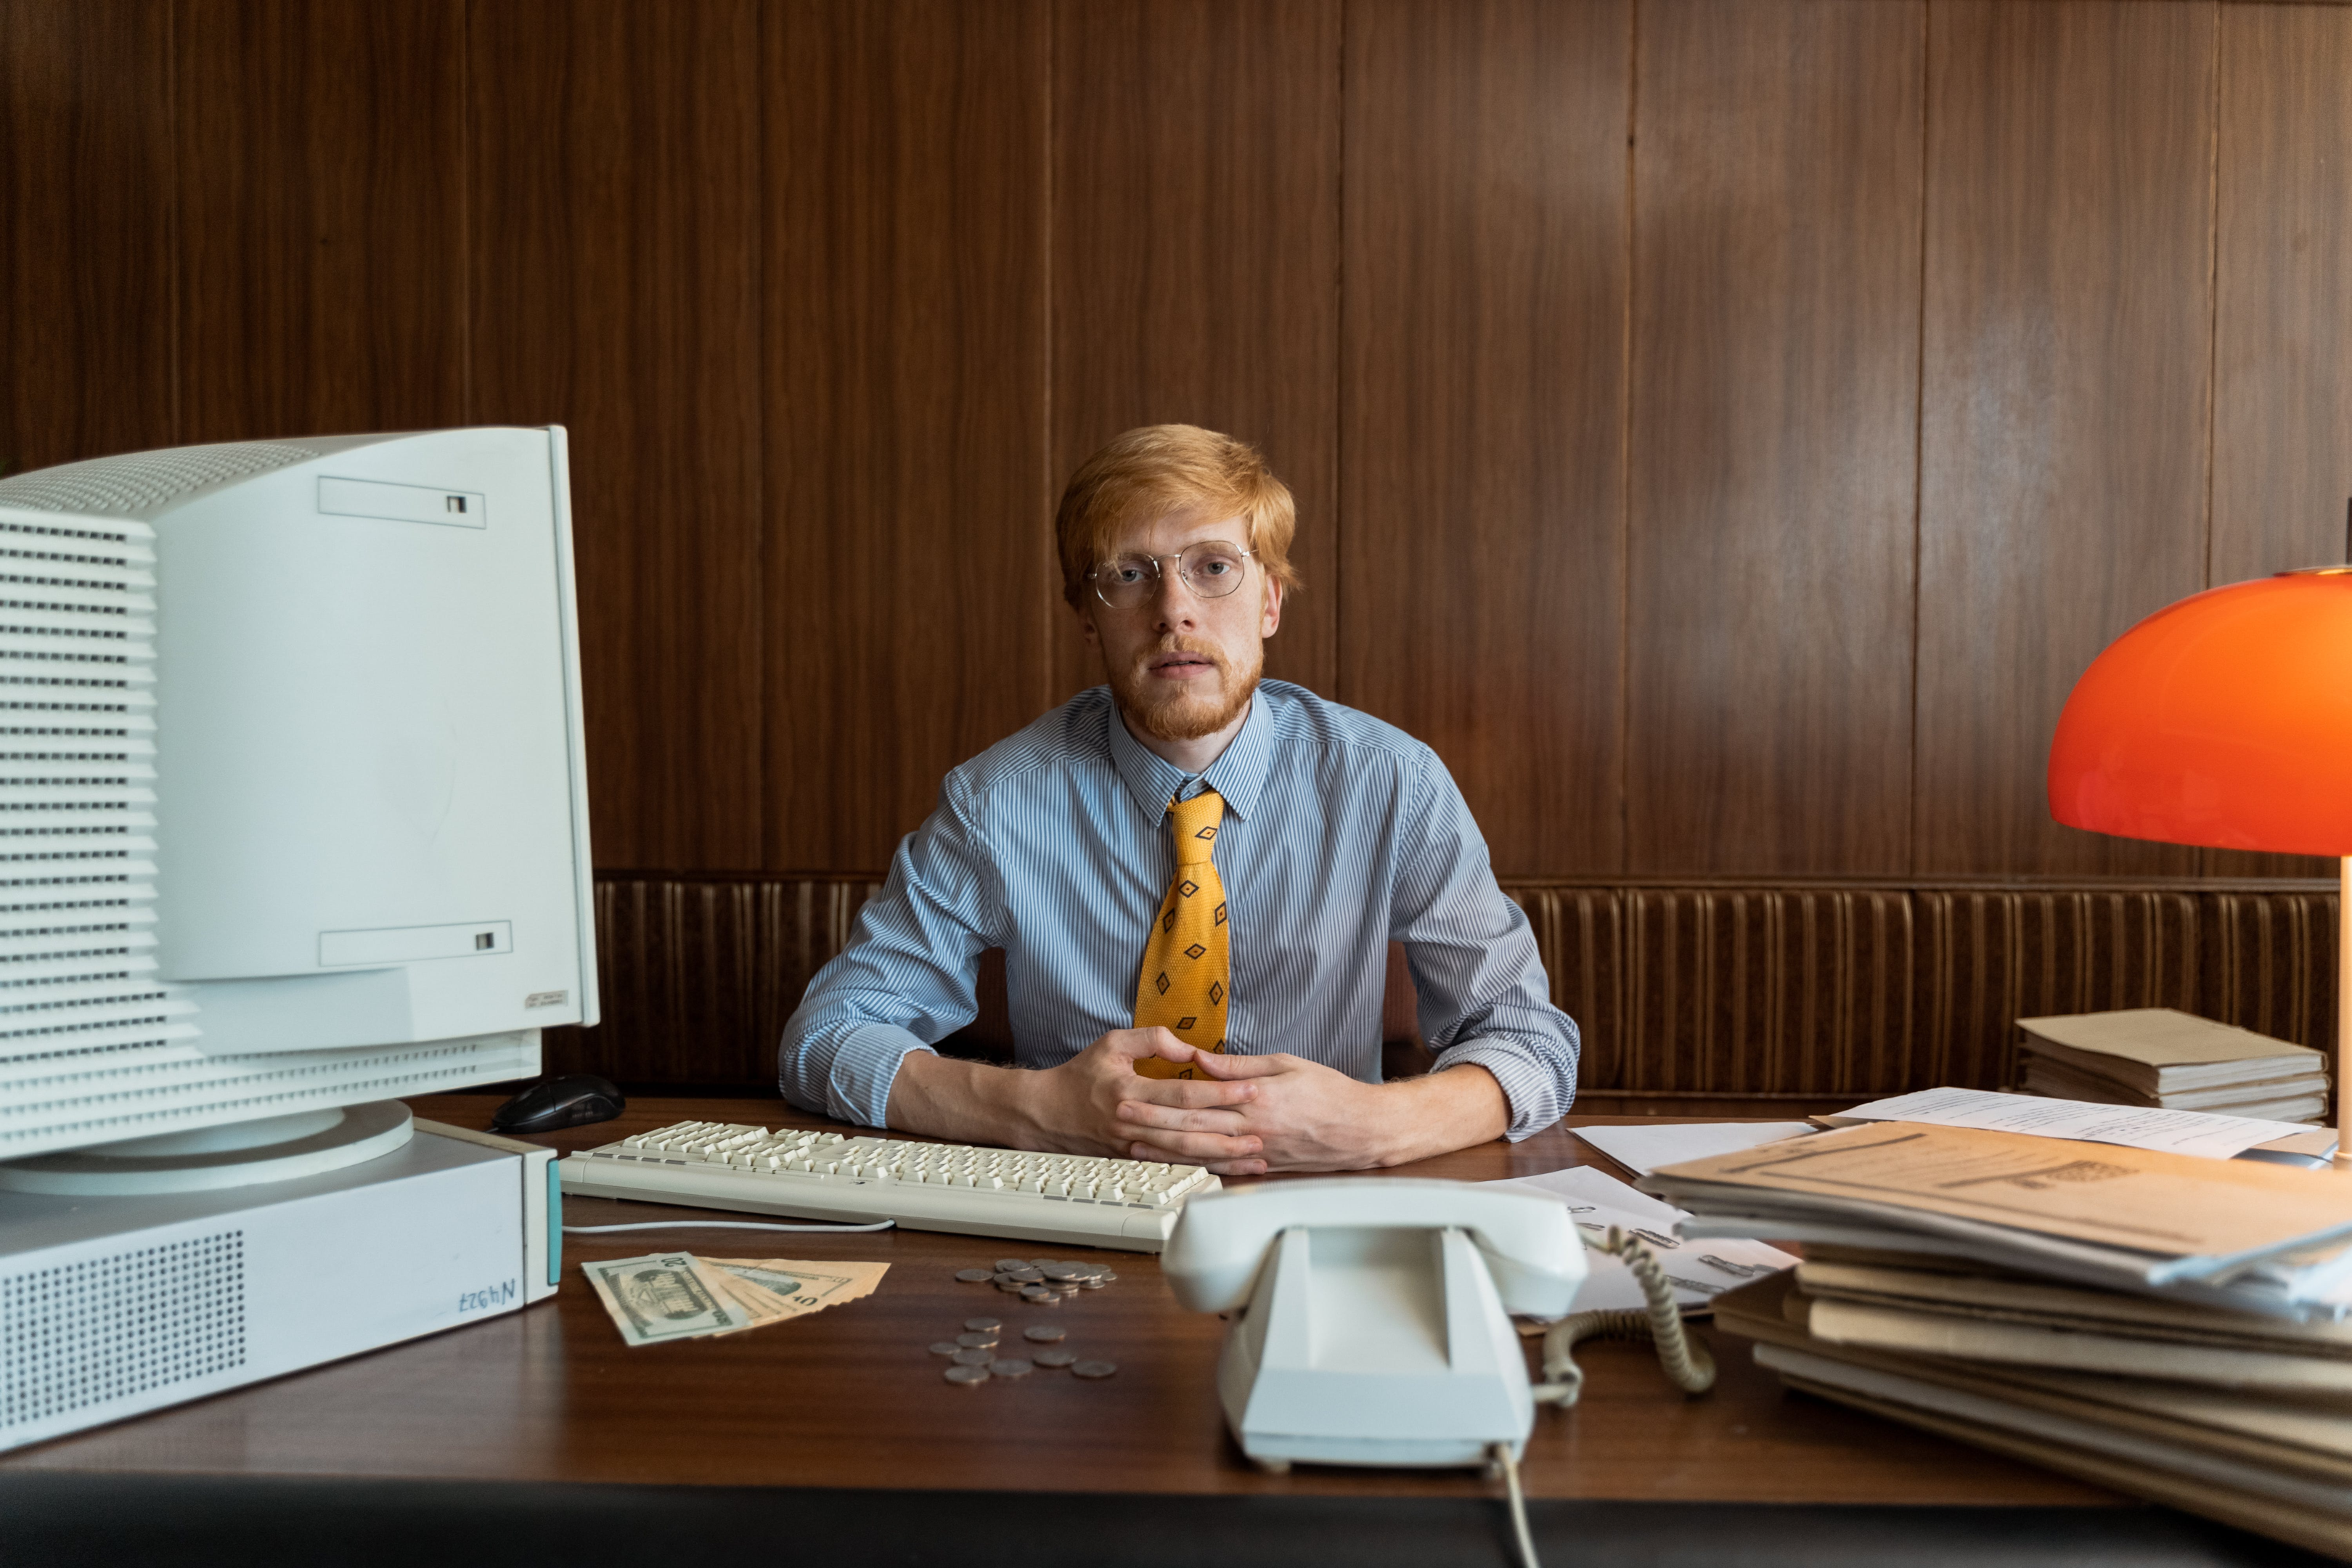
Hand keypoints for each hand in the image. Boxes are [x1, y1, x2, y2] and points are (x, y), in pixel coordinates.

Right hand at [885, 1027, 1261, 1163]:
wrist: (1046, 1113)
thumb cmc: (1080, 1076)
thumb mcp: (1112, 1043)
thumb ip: (1152, 1039)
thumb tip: (1190, 1046)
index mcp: (1130, 1093)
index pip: (1184, 1094)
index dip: (1219, 1093)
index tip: (1249, 1089)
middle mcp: (1135, 1124)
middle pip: (1191, 1130)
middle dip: (1232, 1129)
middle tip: (1266, 1126)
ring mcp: (1136, 1148)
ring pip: (1187, 1155)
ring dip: (1224, 1156)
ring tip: (1256, 1155)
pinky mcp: (1137, 1161)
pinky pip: (1175, 1166)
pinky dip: (1204, 1168)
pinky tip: (1227, 1168)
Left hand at [1112, 1054, 1508, 1173]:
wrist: (1362, 1128)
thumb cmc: (1328, 1091)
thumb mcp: (1285, 1064)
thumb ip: (1239, 1065)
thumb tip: (1201, 1058)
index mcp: (1254, 1100)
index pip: (1197, 1102)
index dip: (1160, 1102)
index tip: (1132, 1096)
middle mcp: (1251, 1130)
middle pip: (1191, 1130)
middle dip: (1151, 1127)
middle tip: (1119, 1121)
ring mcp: (1256, 1153)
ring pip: (1202, 1154)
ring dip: (1166, 1152)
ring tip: (1134, 1147)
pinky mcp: (1264, 1168)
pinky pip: (1224, 1169)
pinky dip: (1196, 1168)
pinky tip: (1176, 1166)